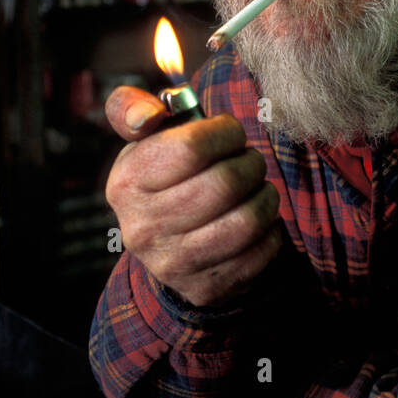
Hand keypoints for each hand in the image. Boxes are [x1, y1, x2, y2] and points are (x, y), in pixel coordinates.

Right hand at [104, 85, 281, 308]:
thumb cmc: (165, 176)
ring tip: (257, 188)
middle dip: (250, 163)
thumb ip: (136, 109)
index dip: (225, 132)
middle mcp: (143, 227)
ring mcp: (174, 264)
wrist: (165, 246)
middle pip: (225, 183)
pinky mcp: (207, 288)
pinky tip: (257, 220)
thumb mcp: (145, 140)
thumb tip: (148, 114)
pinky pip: (262, 251)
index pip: (191, 147)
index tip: (230, 133)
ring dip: (265, 196)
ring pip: (248, 219)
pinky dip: (270, 230)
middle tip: (249, 162)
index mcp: (127, 183)